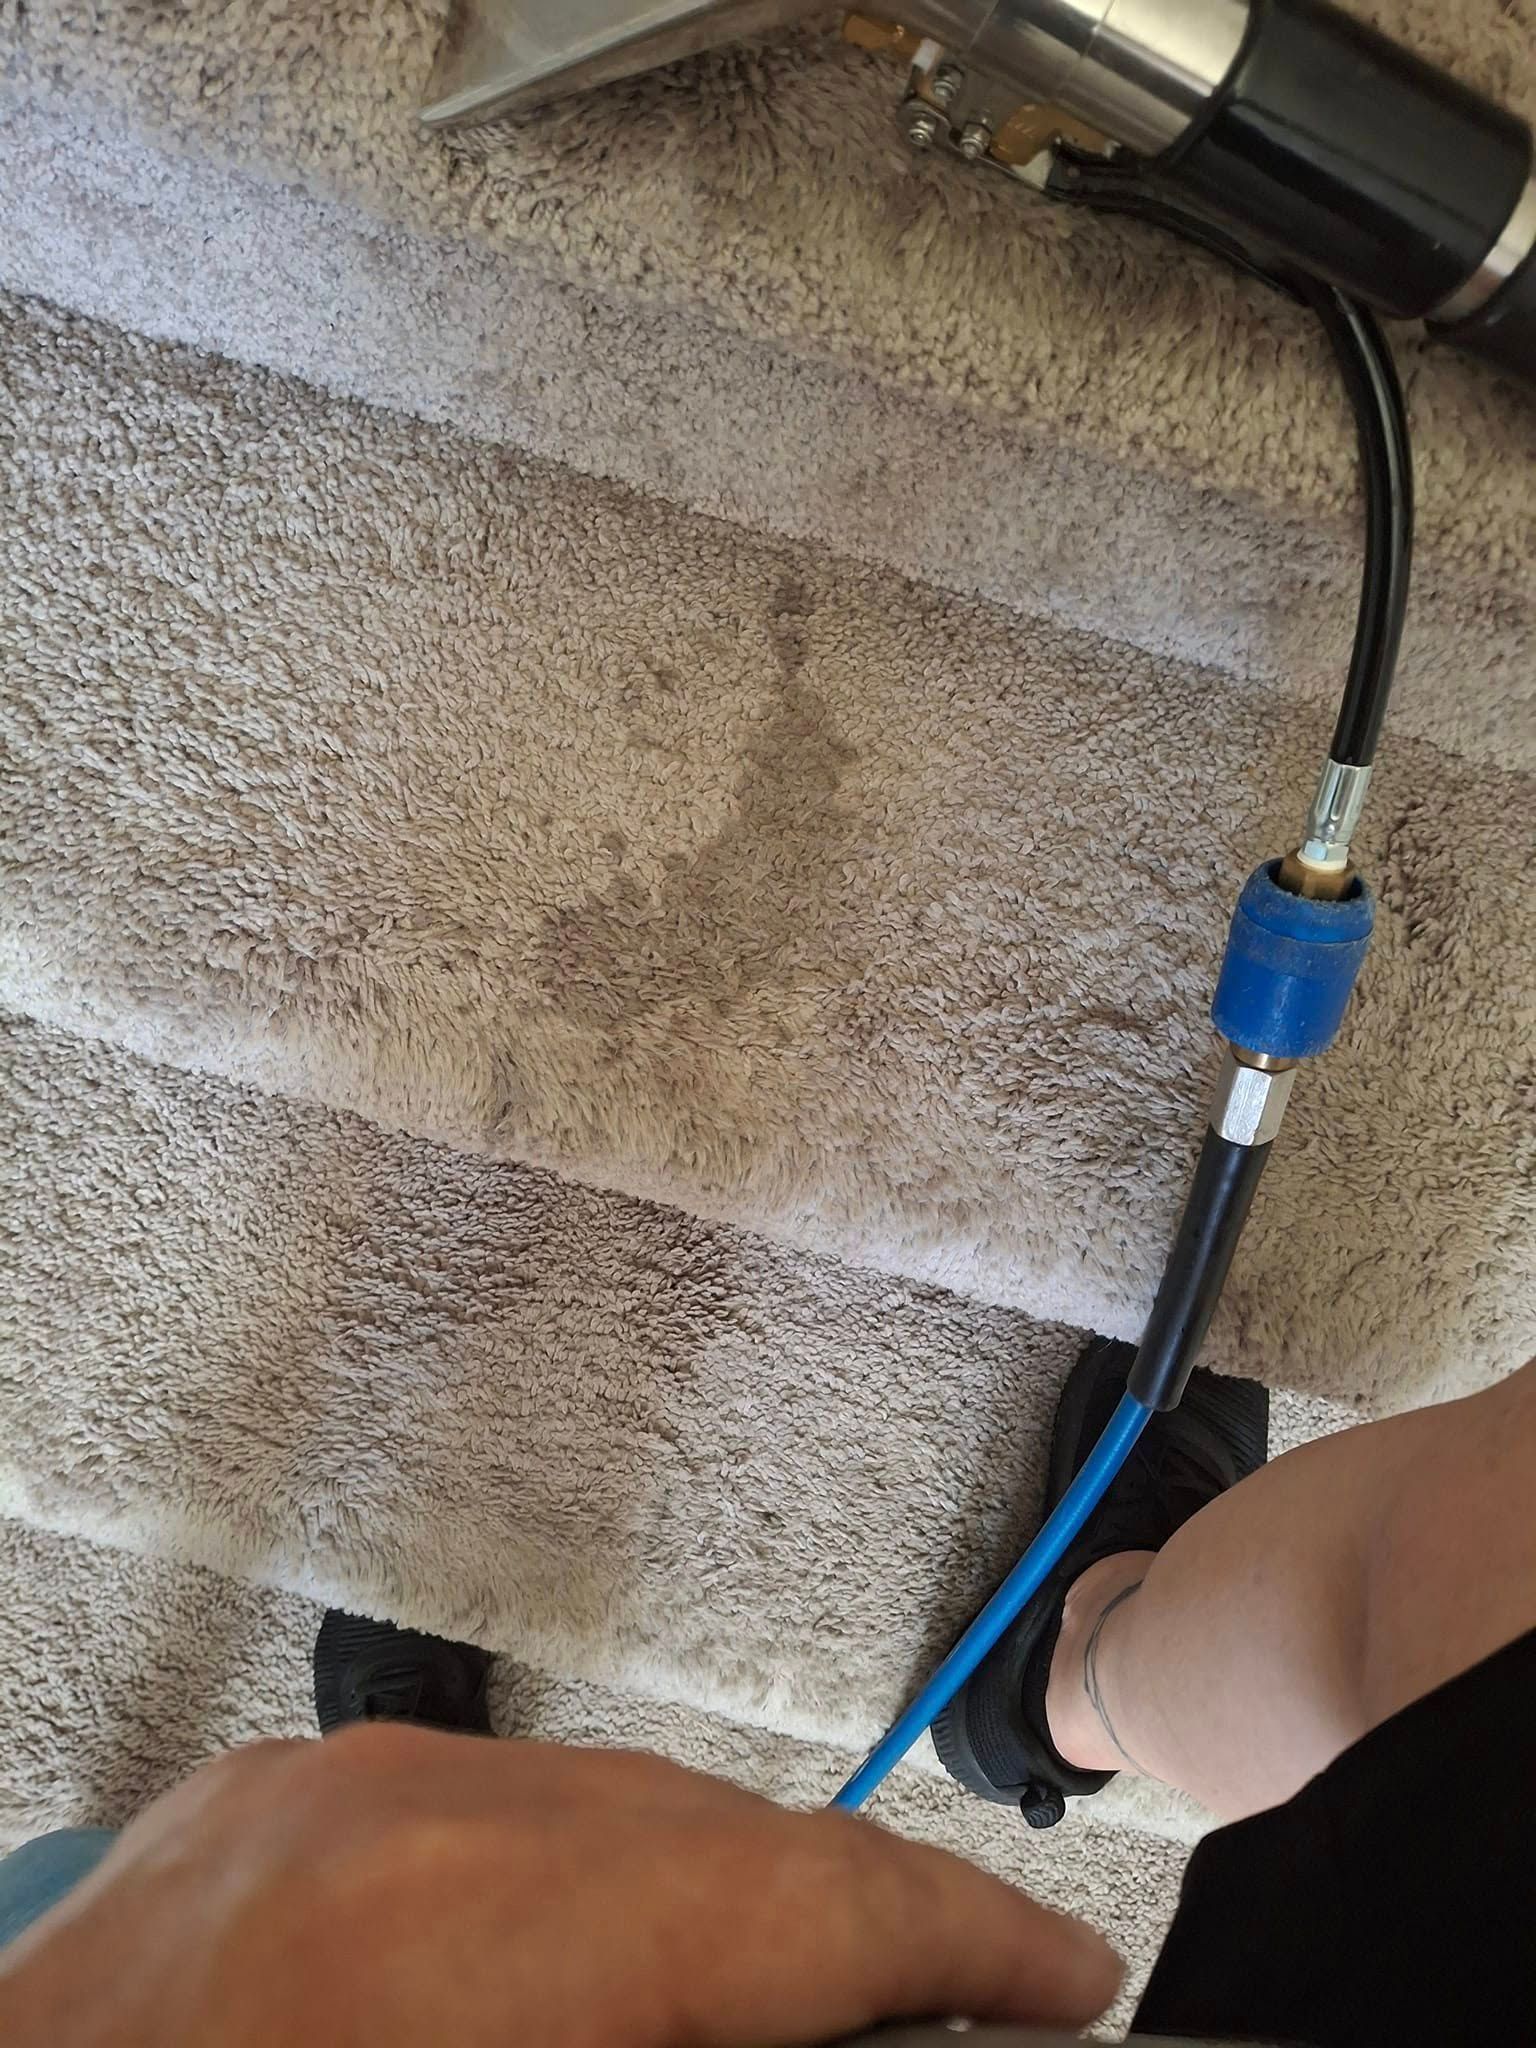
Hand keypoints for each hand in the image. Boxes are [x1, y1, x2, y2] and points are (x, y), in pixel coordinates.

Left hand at [0, 1725, 1118, 2044]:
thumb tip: (841, 2025)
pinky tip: (609, 1957)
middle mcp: (393, 1819)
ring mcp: (318, 1792)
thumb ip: (700, 2047)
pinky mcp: (270, 1802)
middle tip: (954, 2002)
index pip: (798, 1891)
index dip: (965, 1936)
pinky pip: (487, 1811)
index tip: (1062, 1979)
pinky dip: (579, 1879)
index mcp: (462, 1946)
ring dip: (712, 1904)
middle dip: (846, 1927)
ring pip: (610, 1808)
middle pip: (717, 1837)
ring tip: (786, 1995)